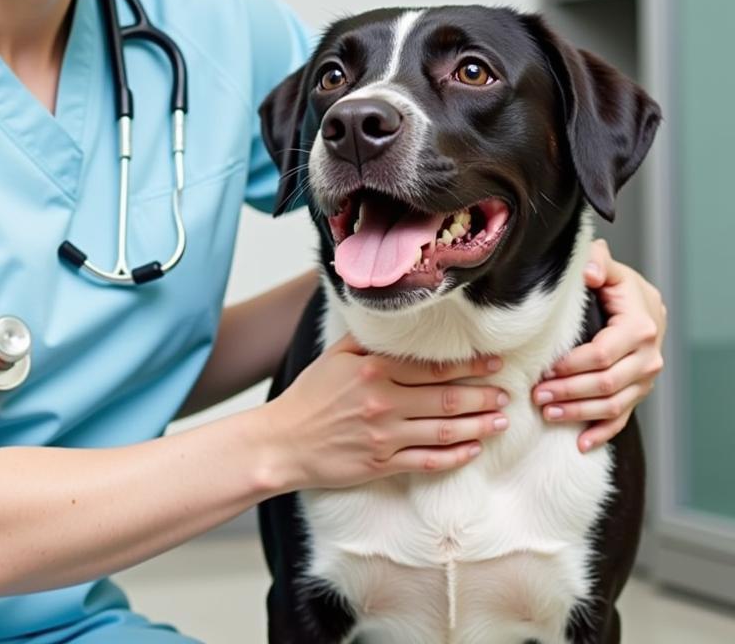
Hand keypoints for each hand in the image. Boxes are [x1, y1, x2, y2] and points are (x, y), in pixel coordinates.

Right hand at [263, 334, 509, 491]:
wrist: (283, 442)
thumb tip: (398, 327)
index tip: (494, 363)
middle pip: (446, 399)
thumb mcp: (333, 358)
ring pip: (444, 431)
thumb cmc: (309, 396)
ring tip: (501, 420)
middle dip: (483, 395)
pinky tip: (473, 450)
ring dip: (478, 425)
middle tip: (508, 393)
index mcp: (373, 371)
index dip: (469, 365)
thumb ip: (368, 343)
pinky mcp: (383, 464)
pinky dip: (454, 456)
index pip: (432, 367)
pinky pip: (428, 461)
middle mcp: (383, 402)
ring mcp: (385, 436)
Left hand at [532, 238, 665, 452]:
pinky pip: (622, 417)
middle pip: (606, 383)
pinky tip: (581, 443)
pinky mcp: (639, 391)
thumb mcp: (607, 267)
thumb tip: (588, 272)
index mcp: (639, 326)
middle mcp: (648, 356)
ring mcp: (645, 378)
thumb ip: (596, 261)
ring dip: (580, 413)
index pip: (601, 354)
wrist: (641, 303)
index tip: (544, 371)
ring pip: (613, 404)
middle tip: (537, 395)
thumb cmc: (617, 286)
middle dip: (569, 392)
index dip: (572, 366)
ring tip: (548, 413)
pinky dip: (603, 432)